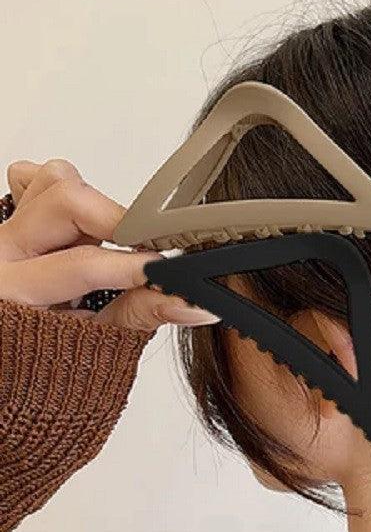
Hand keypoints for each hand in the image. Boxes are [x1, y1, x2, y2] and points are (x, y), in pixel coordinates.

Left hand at [0, 159, 217, 330]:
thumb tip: (191, 303)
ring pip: (52, 179)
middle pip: (67, 200)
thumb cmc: (44, 353)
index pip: (85, 263)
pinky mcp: (16, 215)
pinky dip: (63, 189)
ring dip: (93, 201)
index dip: (135, 264)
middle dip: (119, 221)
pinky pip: (33, 178)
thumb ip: (141, 315)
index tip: (171, 271)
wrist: (14, 350)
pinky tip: (84, 221)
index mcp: (15, 289)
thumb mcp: (94, 341)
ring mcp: (7, 228)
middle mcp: (4, 250)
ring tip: (113, 237)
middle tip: (151, 244)